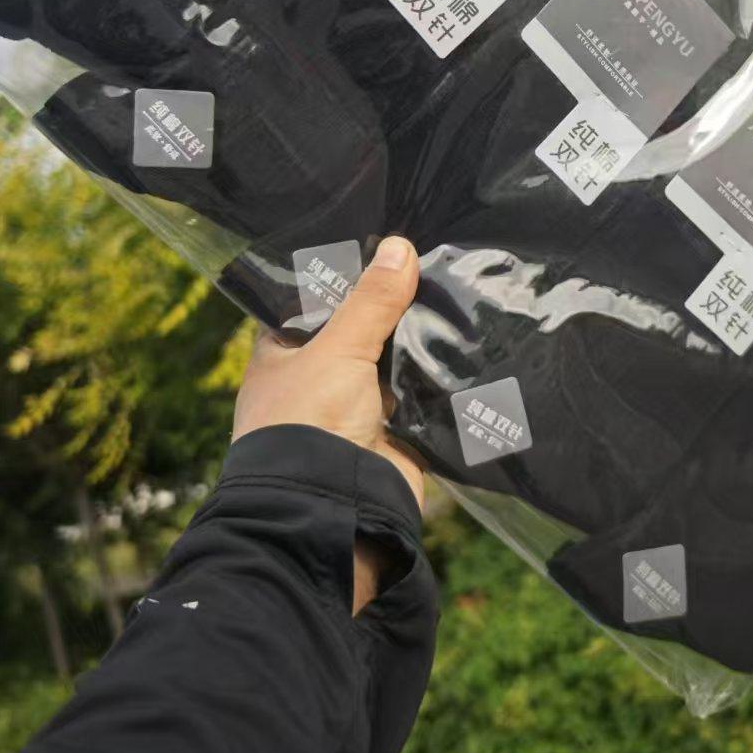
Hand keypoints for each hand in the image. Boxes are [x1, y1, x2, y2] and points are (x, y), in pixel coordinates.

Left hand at [231, 236, 424, 611]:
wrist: (332, 511)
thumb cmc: (308, 422)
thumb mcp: (338, 349)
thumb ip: (372, 301)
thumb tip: (401, 246)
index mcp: (284, 354)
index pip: (314, 301)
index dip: (346, 274)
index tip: (384, 240)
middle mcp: (318, 377)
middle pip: (360, 328)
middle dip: (393, 306)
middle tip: (433, 256)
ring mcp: (357, 405)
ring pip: (394, 361)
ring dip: (420, 340)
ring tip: (459, 286)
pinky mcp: (396, 431)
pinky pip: (422, 394)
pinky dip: (440, 376)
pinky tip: (469, 339)